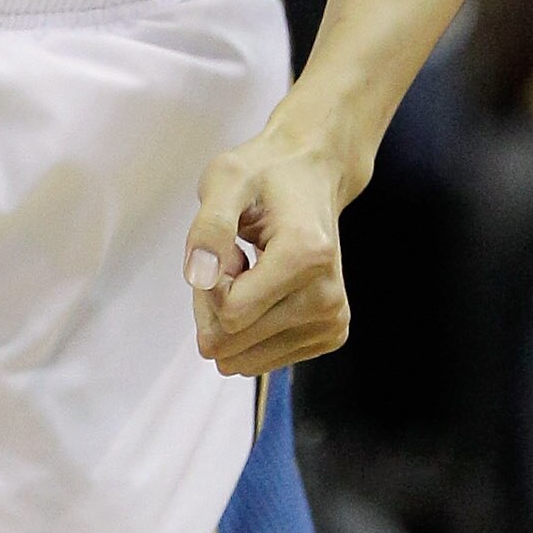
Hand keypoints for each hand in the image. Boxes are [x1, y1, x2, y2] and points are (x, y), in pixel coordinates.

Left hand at [183, 127, 353, 374]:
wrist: (313, 177)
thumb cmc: (266, 175)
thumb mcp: (225, 178)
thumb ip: (209, 227)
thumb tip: (200, 278)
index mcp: (306, 255)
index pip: (229, 311)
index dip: (209, 282)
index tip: (224, 245)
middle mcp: (327, 296)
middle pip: (233, 340)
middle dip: (215, 302)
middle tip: (234, 255)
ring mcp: (332, 320)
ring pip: (243, 355)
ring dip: (231, 315)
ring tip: (252, 267)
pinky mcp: (330, 334)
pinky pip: (261, 357)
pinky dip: (250, 325)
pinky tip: (264, 285)